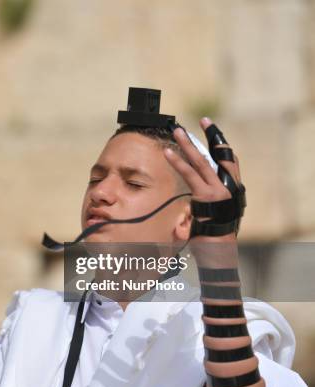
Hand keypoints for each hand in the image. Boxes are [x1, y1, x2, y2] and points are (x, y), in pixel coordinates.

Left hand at [163, 118, 242, 241]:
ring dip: (188, 144)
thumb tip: (195, 202)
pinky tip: (167, 153)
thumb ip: (205, 205)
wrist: (219, 253)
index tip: (213, 131)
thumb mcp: (212, 217)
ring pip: (201, 162)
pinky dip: (177, 162)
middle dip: (210, 136)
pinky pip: (189, 175)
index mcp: (232, 190)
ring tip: (177, 131)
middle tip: (201, 120)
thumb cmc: (214, 239)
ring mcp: (218, 190)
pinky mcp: (206, 195)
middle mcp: (228, 187)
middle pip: (219, 155)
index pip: (229, 162)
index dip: (222, 145)